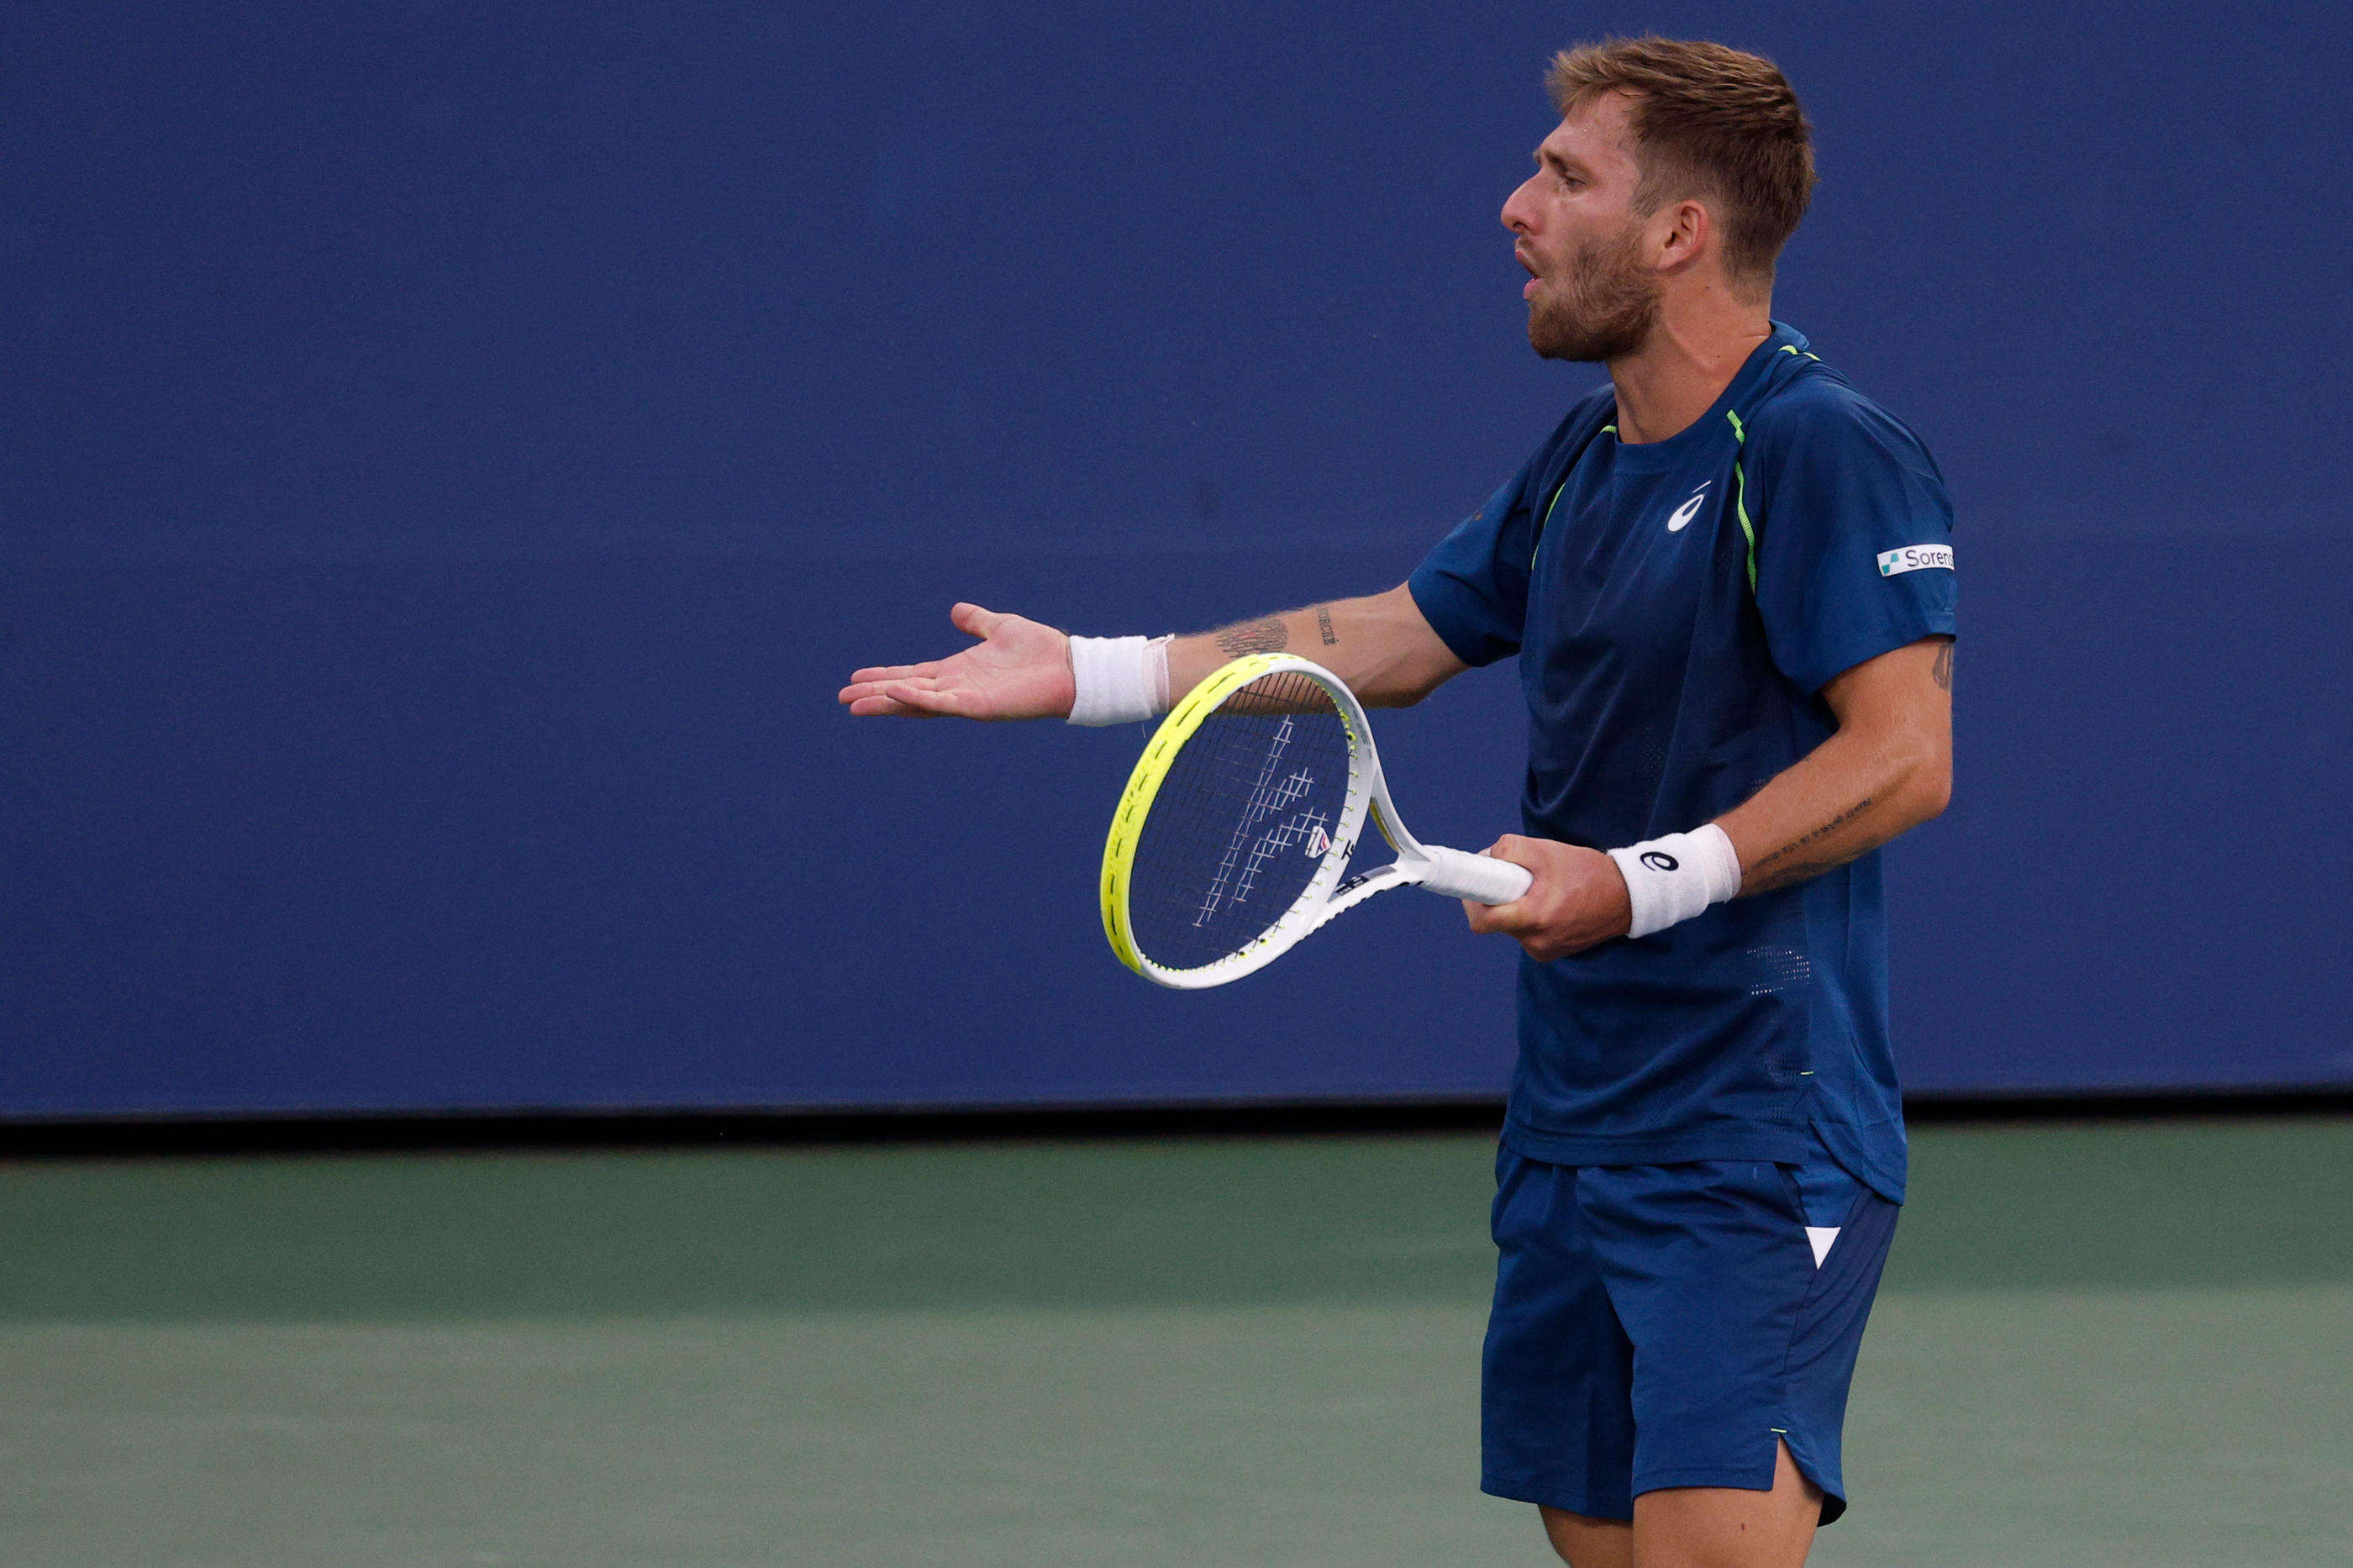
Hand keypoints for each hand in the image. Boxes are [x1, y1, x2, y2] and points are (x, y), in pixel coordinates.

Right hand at [838, 603, 1075, 719]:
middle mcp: (957, 688)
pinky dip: (918, 699)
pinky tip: (896, 692)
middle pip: (907, 693)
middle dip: (875, 695)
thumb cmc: (1040, 651)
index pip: (913, 675)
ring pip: (918, 702)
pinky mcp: (980, 706)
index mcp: (958, 672)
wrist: (1069, 667)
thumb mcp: (1000, 627)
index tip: (857, 677)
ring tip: (857, 703)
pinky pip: (943, 704)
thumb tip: (956, 611)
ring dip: (887, 702)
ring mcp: (966, 699)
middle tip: (844, 697)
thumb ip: (977, 621)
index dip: (885, 677)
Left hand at [1463, 834, 1632, 960]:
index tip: (1473, 883)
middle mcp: (1536, 942)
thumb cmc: (1587, 872)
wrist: (1627, 897)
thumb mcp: (1546, 850)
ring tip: (1543, 888)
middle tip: (1514, 875)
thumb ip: (1509, 850)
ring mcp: (1544, 950)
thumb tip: (1486, 859)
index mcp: (1534, 918)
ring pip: (1512, 925)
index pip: (1482, 921)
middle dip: (1498, 896)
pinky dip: (1530, 915)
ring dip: (1517, 905)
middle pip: (1495, 920)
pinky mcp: (1551, 952)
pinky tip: (1552, 902)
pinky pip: (1527, 932)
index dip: (1471, 899)